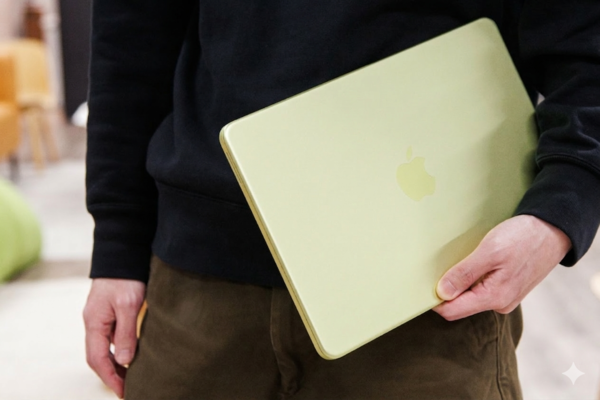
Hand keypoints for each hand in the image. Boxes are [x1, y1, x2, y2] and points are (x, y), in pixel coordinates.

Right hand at [83, 278, 145, 398]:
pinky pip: (111, 338)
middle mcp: (94, 323)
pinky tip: (133, 355)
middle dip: (112, 375)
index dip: (109, 378)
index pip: (97, 359)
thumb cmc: (125, 278)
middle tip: (129, 389)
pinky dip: (120, 350)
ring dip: (116, 364)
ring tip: (133, 377)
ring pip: (105, 348)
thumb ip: (126, 333)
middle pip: (98, 357)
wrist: (122, 253)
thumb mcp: (129, 305)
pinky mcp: (110, 313)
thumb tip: (123, 361)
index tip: (123, 392)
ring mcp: (100, 318)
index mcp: (94, 323)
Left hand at [433, 215, 570, 320]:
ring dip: (459, 282)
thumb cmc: (522, 237)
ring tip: (455, 261)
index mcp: (494, 297)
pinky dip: (471, 277)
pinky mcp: (507, 287)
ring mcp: (504, 296)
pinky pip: (480, 288)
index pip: (452, 311)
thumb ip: (465, 273)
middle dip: (445, 289)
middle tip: (434, 267)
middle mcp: (499, 303)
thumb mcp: (489, 251)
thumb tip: (442, 293)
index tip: (419, 285)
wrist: (552, 230)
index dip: (433, 300)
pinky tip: (470, 262)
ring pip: (470, 295)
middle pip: (459, 304)